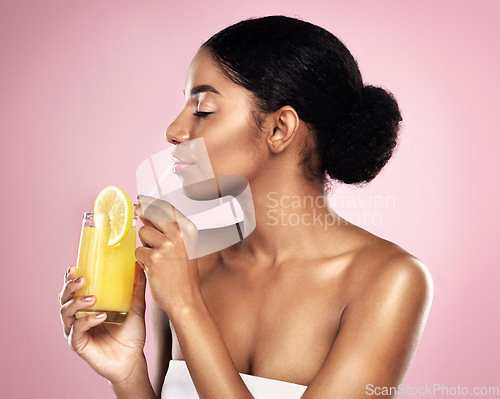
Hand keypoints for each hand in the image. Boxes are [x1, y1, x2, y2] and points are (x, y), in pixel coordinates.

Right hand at [58, 263, 147, 384]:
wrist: (133, 360)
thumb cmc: (131, 334)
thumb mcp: (136, 307)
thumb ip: (136, 288)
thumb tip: (138, 265)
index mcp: (87, 306)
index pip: (74, 289)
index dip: (70, 277)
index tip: (74, 266)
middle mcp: (77, 317)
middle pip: (64, 298)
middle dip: (70, 287)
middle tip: (82, 279)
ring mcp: (76, 331)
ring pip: (65, 313)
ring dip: (77, 302)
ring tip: (93, 298)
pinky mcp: (78, 344)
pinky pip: (76, 330)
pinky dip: (86, 321)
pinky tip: (100, 316)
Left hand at [134, 198, 200, 314]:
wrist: (186, 299)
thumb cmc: (183, 276)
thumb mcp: (183, 247)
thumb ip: (168, 230)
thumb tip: (146, 215)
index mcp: (188, 229)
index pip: (166, 207)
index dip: (151, 201)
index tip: (141, 199)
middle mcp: (179, 234)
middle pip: (152, 214)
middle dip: (141, 211)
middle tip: (135, 209)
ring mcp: (166, 245)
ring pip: (143, 233)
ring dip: (144, 245)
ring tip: (156, 259)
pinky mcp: (154, 258)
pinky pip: (138, 252)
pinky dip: (142, 260)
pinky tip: (153, 268)